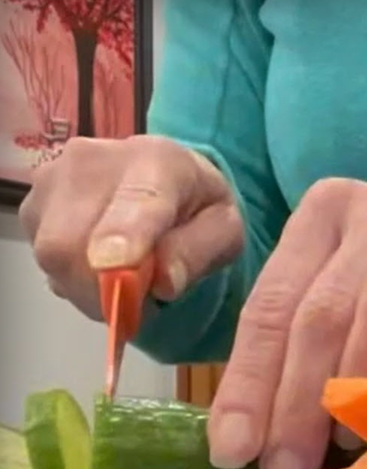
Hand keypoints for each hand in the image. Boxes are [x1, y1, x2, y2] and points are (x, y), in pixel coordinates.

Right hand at [18, 135, 242, 318]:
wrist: (168, 179)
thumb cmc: (199, 208)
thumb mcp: (224, 232)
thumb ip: (198, 253)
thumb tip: (163, 283)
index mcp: (158, 160)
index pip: (136, 199)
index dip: (125, 234)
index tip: (121, 266)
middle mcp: (93, 159)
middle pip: (73, 241)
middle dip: (103, 289)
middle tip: (140, 301)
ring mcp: (53, 180)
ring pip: (54, 257)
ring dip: (89, 288)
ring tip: (125, 278)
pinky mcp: (32, 204)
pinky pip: (45, 262)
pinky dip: (73, 280)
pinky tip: (101, 266)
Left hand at [208, 178, 366, 468]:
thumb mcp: (351, 293)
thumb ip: (306, 347)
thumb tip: (255, 443)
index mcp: (324, 213)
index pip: (270, 305)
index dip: (249, 384)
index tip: (234, 452)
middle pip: (323, 311)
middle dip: (300, 401)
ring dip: (365, 381)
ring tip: (352, 443)